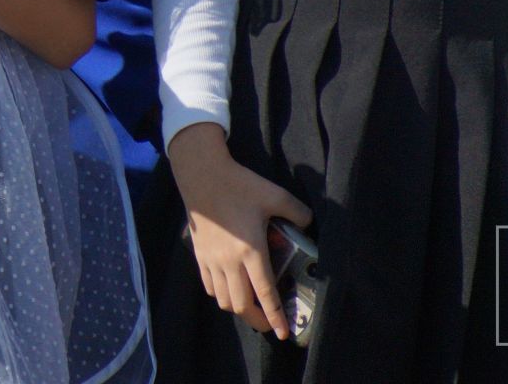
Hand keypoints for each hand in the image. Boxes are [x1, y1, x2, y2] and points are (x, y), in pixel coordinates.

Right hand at [168, 122, 313, 339]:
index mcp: (251, 251)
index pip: (265, 294)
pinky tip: (229, 290)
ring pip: (224, 299)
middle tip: (270, 325)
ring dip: (239, 309)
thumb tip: (309, 225)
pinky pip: (209, 286)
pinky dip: (221, 296)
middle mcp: (229, 262)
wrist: (201, 175)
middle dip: (258, 321)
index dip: (275, 316)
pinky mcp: (199, 255)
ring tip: (251, 309)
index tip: (283, 333)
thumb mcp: (275, 195)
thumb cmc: (239, 185)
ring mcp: (211, 260)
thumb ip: (298, 212)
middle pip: (242, 305)